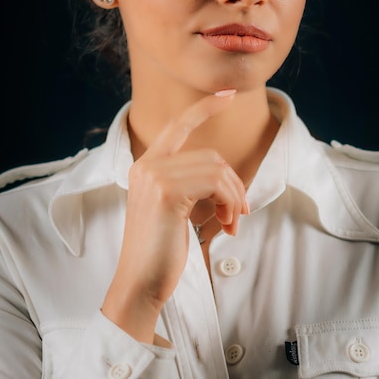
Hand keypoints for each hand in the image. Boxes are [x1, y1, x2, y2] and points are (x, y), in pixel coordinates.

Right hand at [101, 90, 248, 342]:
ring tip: (231, 222)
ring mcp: (154, 175)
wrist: (140, 284)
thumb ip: (189, 183)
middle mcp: (146, 165)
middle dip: (233, 184)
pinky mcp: (166, 191)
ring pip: (217, 168)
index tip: (227, 95)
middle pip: (211, 156)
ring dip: (234, 197)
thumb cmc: (160, 250)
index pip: (177, 126)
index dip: (204, 109)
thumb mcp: (172, 208)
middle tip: (237, 214)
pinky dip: (231, 202)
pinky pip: (217, 183)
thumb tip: (227, 177)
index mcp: (145, 166)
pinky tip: (227, 225)